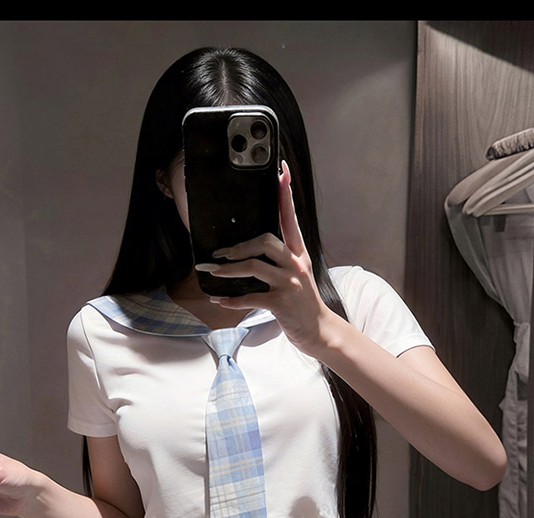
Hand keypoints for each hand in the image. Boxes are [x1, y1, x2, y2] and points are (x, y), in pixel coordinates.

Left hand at [194, 160, 340, 355]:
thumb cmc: (302, 302)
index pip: (290, 217)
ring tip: (213, 272)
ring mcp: (289, 283)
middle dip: (239, 245)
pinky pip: (252, 297)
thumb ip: (280, 259)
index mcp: (298, 253)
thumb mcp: (296, 274)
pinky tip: (221, 301)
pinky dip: (233, 300)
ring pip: (254, 267)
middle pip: (265, 240)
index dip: (285, 194)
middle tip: (220, 253)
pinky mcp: (282, 303)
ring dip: (229, 270)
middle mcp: (295, 264)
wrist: (320, 330)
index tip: (281, 171)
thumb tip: (251, 248)